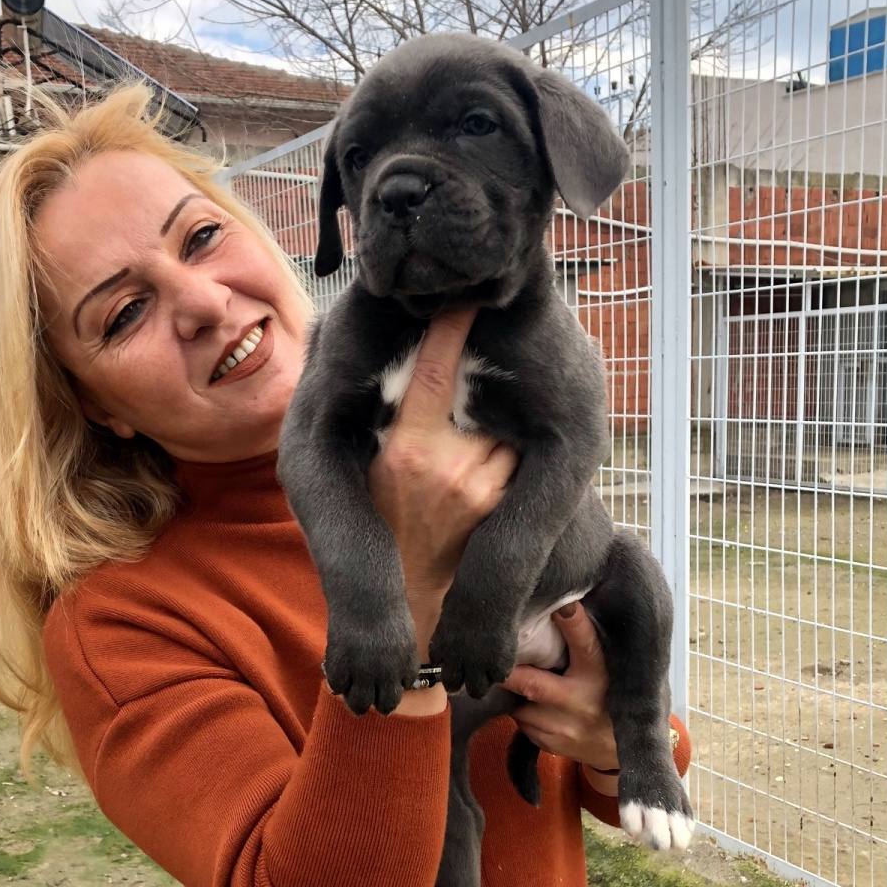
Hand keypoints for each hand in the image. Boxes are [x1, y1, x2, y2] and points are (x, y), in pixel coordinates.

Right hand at [368, 307, 517, 653]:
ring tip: (486, 417)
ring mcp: (481, 484)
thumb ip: (385, 414)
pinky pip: (517, 454)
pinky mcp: (504, 503)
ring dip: (500, 414)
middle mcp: (446, 464)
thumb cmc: (383, 517)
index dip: (452, 329)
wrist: (413, 590)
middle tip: (488, 348)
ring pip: (505, 421)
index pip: (434, 372)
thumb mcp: (370, 464)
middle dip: (483, 374)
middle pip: (479, 391)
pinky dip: (511, 446)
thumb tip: (370, 351)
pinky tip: (495, 454)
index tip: (465, 296)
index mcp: (404, 448)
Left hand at [500, 602, 618, 769]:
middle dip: (507, 672)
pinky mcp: (551, 744)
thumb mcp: (607, 668)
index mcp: (599, 674)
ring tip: (524, 683)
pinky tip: (537, 708)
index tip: (562, 603)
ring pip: (521, 705)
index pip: (585, 644)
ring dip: (515, 694)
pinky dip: (523, 713)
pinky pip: (523, 724)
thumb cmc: (611, 696)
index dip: (572, 622)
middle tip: (486, 655)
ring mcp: (565, 728)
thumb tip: (558, 607)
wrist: (622, 749)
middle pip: (533, 684)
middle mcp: (581, 702)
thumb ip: (584, 646)